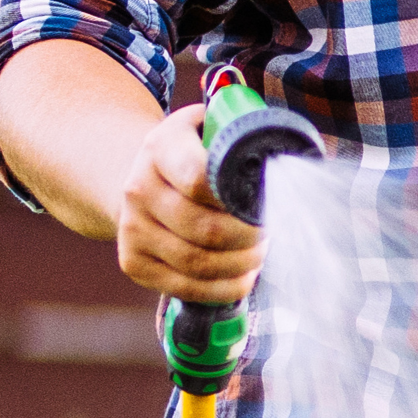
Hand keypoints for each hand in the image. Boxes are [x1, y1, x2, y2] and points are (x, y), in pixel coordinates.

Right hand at [112, 107, 261, 301]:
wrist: (141, 181)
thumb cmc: (192, 156)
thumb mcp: (208, 129)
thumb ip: (239, 137)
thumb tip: (287, 158)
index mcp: (160, 148)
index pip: (201, 180)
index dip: (239, 198)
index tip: (264, 201)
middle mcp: (138, 188)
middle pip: (205, 229)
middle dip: (250, 238)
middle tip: (268, 233)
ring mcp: (131, 228)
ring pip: (197, 262)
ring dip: (241, 265)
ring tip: (258, 253)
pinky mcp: (133, 262)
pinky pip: (185, 287)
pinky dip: (223, 288)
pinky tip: (242, 276)